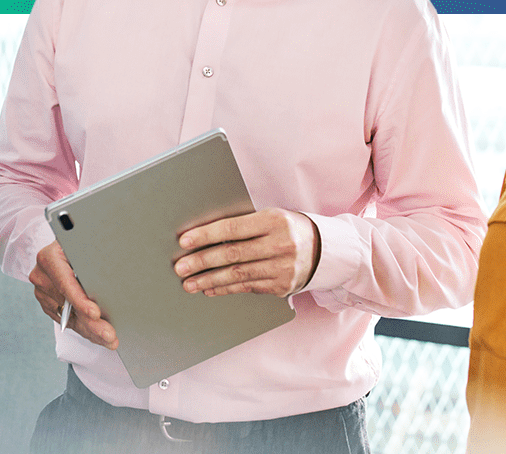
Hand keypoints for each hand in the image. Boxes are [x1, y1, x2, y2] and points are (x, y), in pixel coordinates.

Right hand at [29, 241, 116, 349]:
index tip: (96, 313)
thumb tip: (114, 271)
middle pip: (68, 305)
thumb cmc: (80, 243)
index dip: (80, 302)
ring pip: (68, 318)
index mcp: (49, 257)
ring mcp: (42, 291)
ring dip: (90, 330)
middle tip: (109, 335)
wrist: (67, 245)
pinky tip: (98, 336)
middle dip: (90, 323)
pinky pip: (66, 322)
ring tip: (109, 339)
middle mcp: (42, 275)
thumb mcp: (86, 244)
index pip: (65, 284)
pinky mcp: (47, 303)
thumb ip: (93, 257)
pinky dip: (84, 329)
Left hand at [173, 208, 319, 297]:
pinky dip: (225, 288)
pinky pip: (247, 287)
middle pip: (232, 254)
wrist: (324, 249)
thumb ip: (244, 225)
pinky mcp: (281, 286)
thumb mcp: (271, 217)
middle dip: (202, 262)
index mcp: (274, 220)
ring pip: (237, 275)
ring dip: (209, 280)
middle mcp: (279, 245)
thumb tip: (205, 236)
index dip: (206, 235)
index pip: (232, 227)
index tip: (185, 241)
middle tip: (181, 267)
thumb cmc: (289, 228)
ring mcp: (282, 268)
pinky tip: (210, 289)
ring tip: (190, 283)